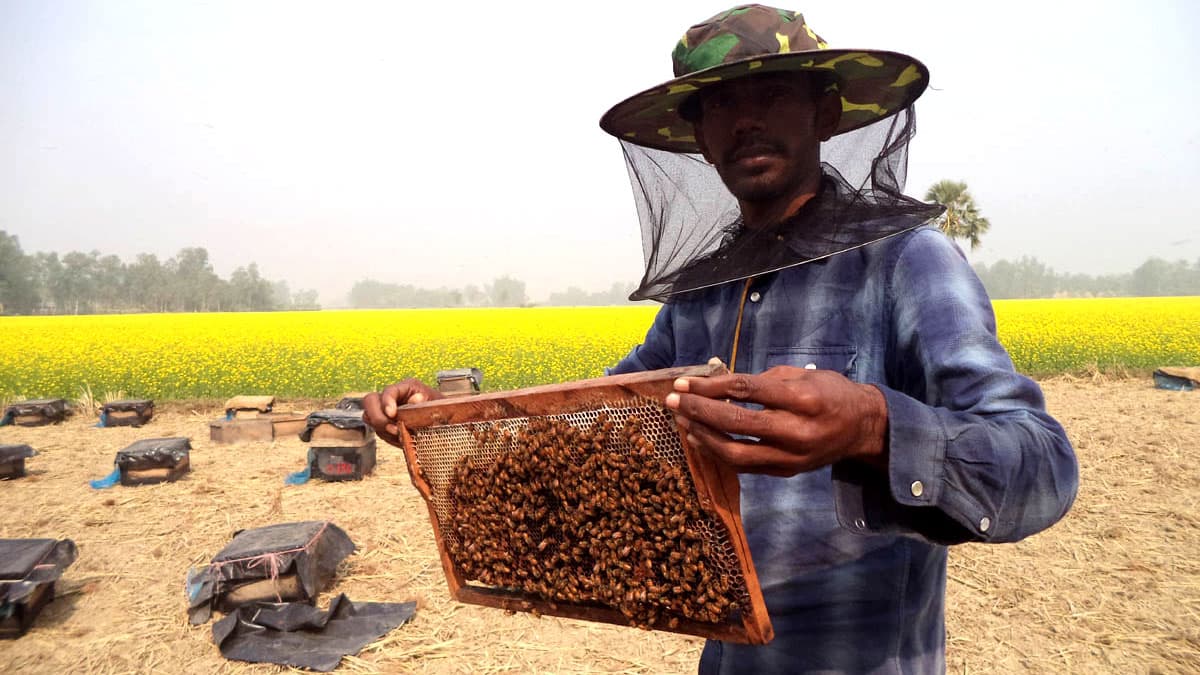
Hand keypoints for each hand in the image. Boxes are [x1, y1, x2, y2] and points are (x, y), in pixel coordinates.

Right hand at [362, 379, 442, 446]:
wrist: (440, 420)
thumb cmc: (439, 409)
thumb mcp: (436, 403)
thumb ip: (425, 401)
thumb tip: (416, 399)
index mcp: (405, 388)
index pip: (389, 391)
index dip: (387, 402)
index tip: (392, 414)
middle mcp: (391, 396)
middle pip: (369, 401)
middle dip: (377, 417)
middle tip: (392, 428)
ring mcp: (385, 409)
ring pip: (369, 416)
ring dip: (381, 428)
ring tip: (398, 435)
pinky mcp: (384, 422)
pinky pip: (376, 429)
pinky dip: (385, 435)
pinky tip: (399, 438)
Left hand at [665, 366, 887, 475]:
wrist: (863, 429)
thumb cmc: (831, 392)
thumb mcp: (802, 374)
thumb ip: (762, 380)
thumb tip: (718, 383)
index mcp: (802, 398)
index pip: (745, 390)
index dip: (709, 387)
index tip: (683, 383)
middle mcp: (796, 430)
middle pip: (736, 422)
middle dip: (698, 411)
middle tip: (673, 401)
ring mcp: (791, 456)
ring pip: (735, 453)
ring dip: (703, 436)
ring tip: (683, 421)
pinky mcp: (786, 472)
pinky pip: (745, 466)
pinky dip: (719, 453)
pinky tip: (701, 439)